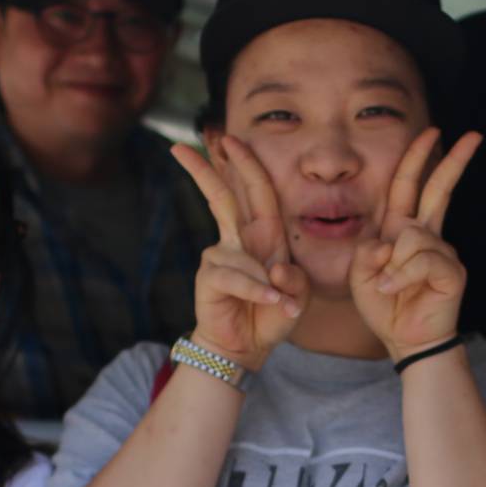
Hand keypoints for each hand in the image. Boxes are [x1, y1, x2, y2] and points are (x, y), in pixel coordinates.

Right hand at [171, 136, 306, 371]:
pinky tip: (269, 301)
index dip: (244, 164)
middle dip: (206, 168)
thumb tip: (276, 267)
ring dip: (264, 282)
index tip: (231, 139)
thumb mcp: (297, 295)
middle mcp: (238, 240)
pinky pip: (237, 276)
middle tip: (188, 143)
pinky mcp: (209, 277)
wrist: (248, 347)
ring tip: (279, 304)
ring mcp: (220, 257)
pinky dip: (256, 290)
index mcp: (263, 235)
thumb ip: (295, 278)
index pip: (254, 191)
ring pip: (241, 253)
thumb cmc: (271, 315)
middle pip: (222, 196)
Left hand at [353, 128, 480, 356]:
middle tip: (474, 135)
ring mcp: (443, 251)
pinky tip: (395, 290)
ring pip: (411, 237)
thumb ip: (368, 249)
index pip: (410, 186)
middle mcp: (426, 235)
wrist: (404, 339)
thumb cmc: (384, 305)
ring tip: (390, 287)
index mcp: (403, 229)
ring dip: (392, 264)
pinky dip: (402, 277)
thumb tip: (392, 240)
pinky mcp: (451, 270)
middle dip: (454, 160)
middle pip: (439, 189)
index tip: (434, 132)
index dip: (420, 158)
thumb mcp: (359, 273)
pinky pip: (421, 261)